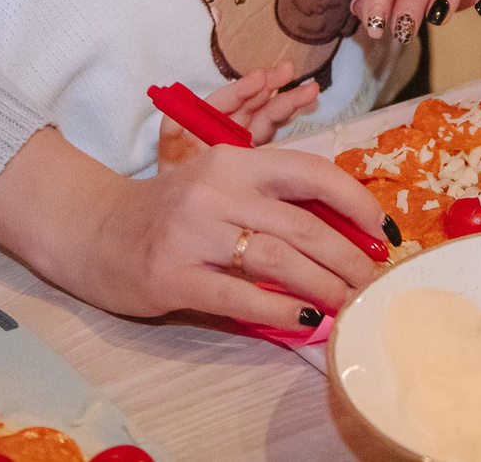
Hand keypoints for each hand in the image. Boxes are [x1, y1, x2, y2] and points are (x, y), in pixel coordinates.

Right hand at [0, 127, 388, 330]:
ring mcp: (193, 233)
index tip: (383, 232)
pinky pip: (241, 298)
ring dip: (325, 286)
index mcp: (234, 160)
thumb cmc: (172, 210)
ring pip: (280, 260)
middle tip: (375, 282)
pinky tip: (304, 319)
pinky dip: (280, 311)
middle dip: (350, 257)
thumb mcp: (221, 185)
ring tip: (349, 302)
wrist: (96, 230)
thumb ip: (272, 197)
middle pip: (303, 224)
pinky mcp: (174, 276)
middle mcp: (216, 189)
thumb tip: (347, 229)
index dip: (356, 203)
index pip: (311, 173)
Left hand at [156, 64, 319, 168]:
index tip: (260, 78)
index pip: (225, 101)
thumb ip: (172, 134)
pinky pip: (274, 137)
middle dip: (271, 86)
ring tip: (309, 89)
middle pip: (251, 104)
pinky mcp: (256, 160)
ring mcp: (243, 144)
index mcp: (205, 123)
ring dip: (286, 101)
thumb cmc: (173, 184)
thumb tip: (173, 116)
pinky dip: (288, 120)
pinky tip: (306, 108)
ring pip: (267, 117)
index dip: (242, 89)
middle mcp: (226, 129)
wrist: (181, 217)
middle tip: (289, 71)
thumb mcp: (171, 156)